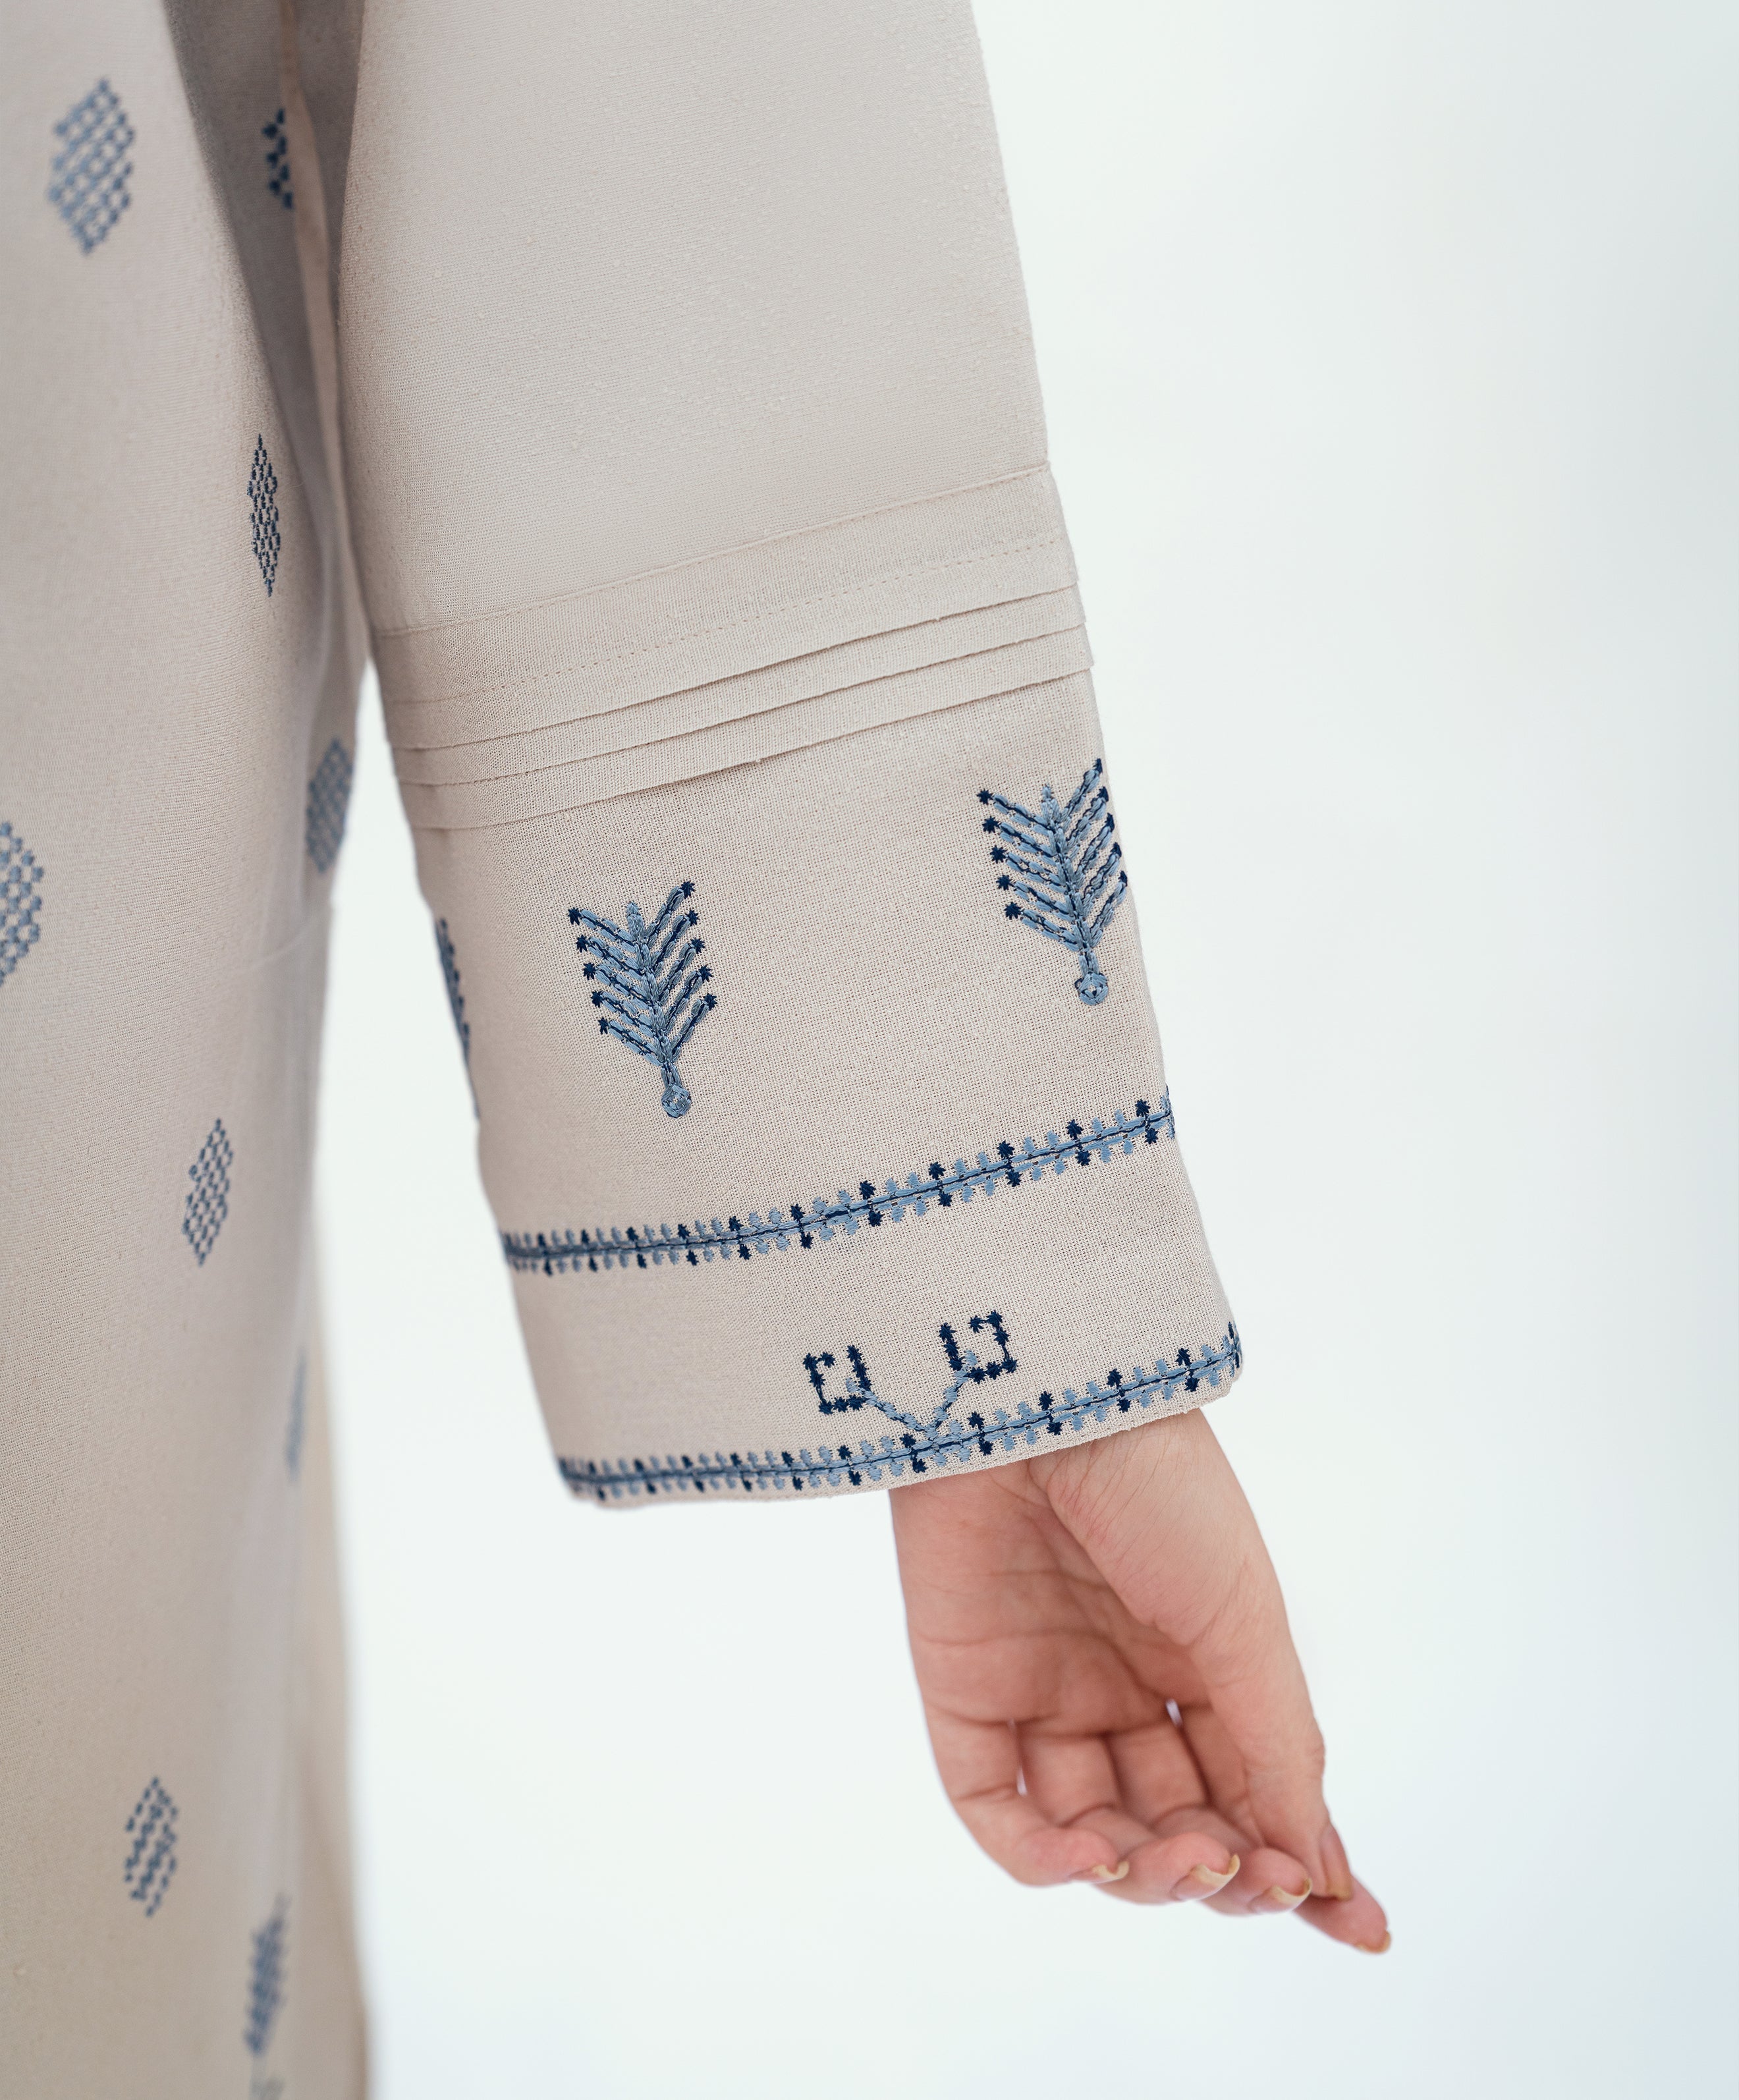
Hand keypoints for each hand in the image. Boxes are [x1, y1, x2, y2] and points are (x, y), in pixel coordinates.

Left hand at [890, 1408, 1388, 1948]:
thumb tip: (1322, 1878)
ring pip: (1093, 1833)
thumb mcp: (1241, 1618)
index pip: (1249, 1789)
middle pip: (1174, 1823)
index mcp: (1195, 1658)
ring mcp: (1039, 1690)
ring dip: (1147, 1874)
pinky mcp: (962, 1692)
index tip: (1360, 1929)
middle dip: (1224, 1871)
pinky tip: (1098, 1860)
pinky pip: (995, 1810)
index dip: (1299, 1862)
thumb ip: (1276, 1744)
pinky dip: (1043, 1860)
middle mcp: (1117, 1683)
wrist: (1044, 1403)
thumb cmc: (1158, 1486)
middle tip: (1260, 1876)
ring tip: (1190, 1863)